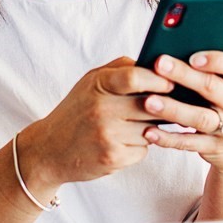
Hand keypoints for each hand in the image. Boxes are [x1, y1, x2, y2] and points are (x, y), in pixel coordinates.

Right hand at [19, 57, 175, 187]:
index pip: (135, 77)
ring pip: (150, 129)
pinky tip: (122, 143)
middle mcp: (101, 109)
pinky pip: (143, 150)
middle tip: (172, 106)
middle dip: (164, 107)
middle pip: (150, 105)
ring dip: (150, 129)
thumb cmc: (77, 110)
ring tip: (131, 126)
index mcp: (98, 85)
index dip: (159, 79)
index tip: (172, 82)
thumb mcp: (92, 81)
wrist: (50, 149)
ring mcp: (107, 135)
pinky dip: (138, 147)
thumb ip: (122, 68)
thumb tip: (158, 64)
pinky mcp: (112, 158)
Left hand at [142, 52, 222, 175]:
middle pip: (211, 87)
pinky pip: (189, 142)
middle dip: (184, 75)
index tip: (193, 56)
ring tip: (148, 101)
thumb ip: (211, 71)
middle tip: (159, 63)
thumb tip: (174, 51)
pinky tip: (149, 131)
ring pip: (199, 117)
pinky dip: (168, 138)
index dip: (215, 60)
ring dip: (172, 109)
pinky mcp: (213, 147)